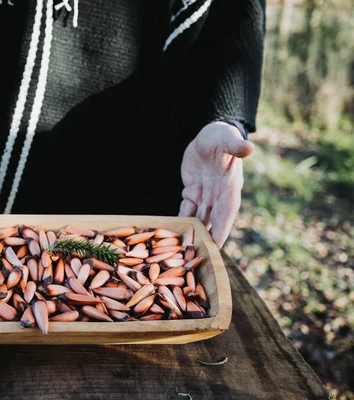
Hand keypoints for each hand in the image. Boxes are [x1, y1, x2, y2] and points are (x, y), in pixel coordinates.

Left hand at [179, 121, 253, 247]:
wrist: (208, 135)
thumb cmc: (221, 136)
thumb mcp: (227, 139)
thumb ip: (235, 146)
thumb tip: (249, 147)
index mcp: (230, 187)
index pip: (227, 212)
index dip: (222, 228)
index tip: (217, 246)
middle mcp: (218, 196)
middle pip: (212, 221)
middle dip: (205, 238)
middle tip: (197, 256)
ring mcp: (205, 195)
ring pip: (198, 218)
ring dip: (192, 232)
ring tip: (183, 249)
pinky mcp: (192, 192)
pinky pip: (186, 209)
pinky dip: (180, 220)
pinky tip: (172, 232)